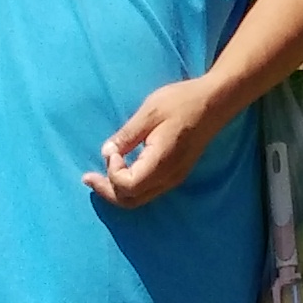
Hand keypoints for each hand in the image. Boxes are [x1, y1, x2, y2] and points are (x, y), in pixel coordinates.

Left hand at [86, 77, 226, 210]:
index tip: (112, 149)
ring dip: (116, 190)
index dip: (112, 172)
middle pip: (131, 200)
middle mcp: (168, 177)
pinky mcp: (176, 173)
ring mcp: (174, 177)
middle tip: (87, 178)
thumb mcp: (149, 112)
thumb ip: (127, 135)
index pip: (128, 185)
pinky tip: (120, 171)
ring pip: (139, 198)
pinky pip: (147, 190)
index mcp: (161, 162)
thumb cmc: (182, 102)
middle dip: (106, 191)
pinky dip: (129, 186)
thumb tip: (106, 152)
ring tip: (98, 177)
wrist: (215, 102)